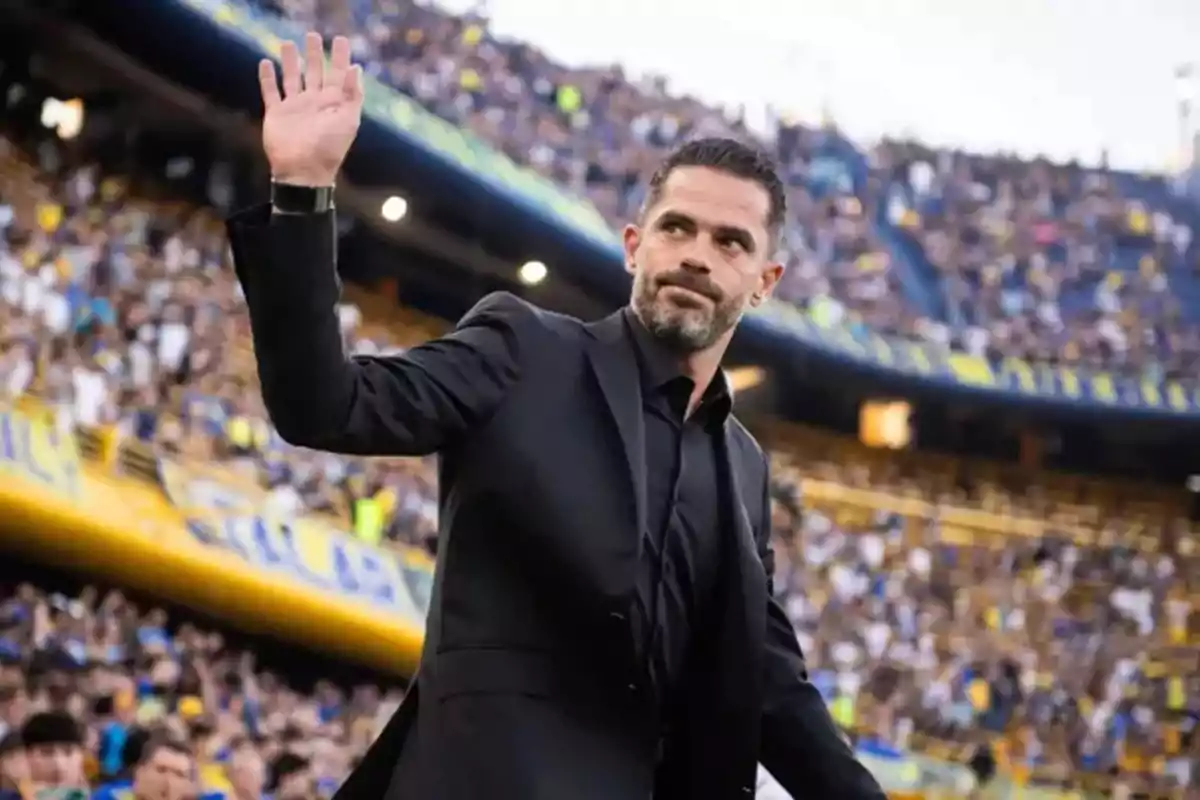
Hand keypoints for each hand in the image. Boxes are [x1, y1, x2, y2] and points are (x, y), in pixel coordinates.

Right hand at [258, 32, 362, 186]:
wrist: (302, 172)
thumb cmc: (328, 149)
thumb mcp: (347, 121)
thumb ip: (352, 94)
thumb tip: (356, 67)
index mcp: (333, 103)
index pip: (338, 74)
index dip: (340, 57)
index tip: (341, 40)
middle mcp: (314, 103)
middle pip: (314, 72)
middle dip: (315, 54)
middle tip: (313, 35)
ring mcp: (295, 108)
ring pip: (292, 78)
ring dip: (290, 61)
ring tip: (288, 43)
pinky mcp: (276, 114)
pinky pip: (270, 92)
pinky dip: (266, 78)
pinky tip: (265, 63)